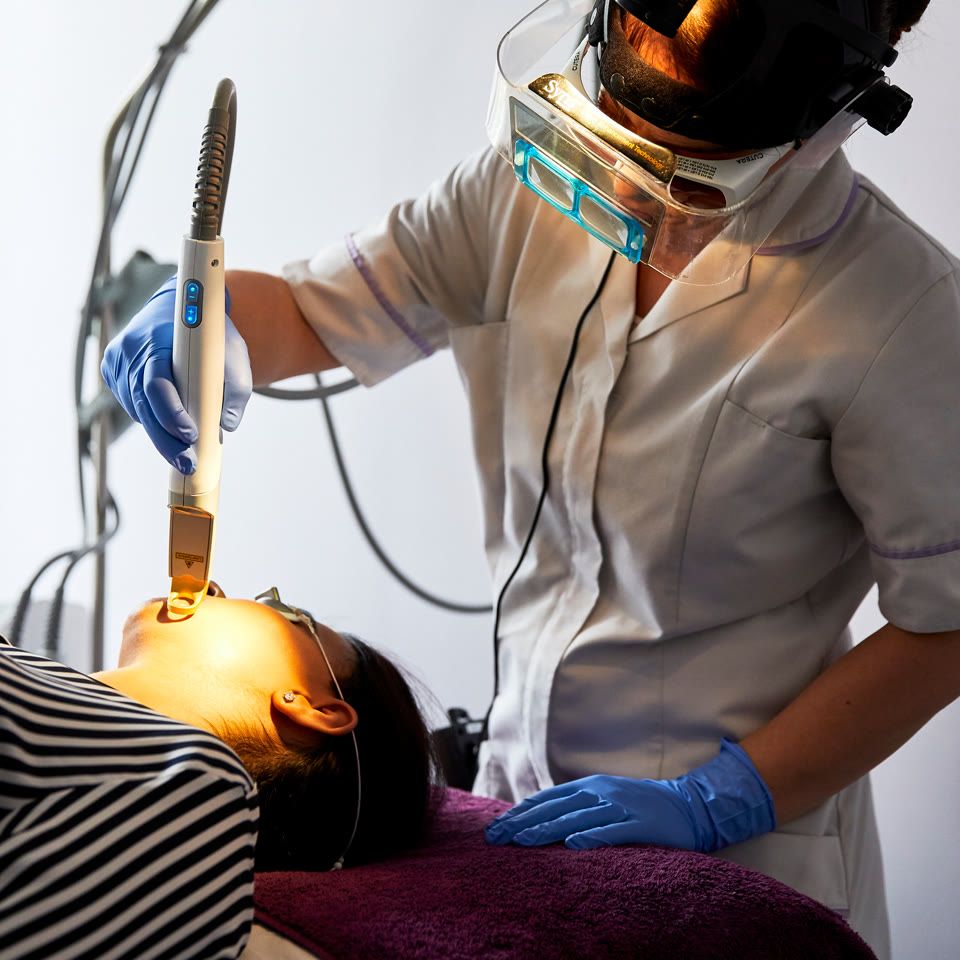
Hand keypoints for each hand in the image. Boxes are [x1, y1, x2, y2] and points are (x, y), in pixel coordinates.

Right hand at [100, 277, 251, 473]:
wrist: (181, 304)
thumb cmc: (211, 333)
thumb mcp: (234, 353)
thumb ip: (236, 389)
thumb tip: (226, 425)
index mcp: (157, 338)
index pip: (157, 383)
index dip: (171, 413)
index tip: (191, 435)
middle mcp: (130, 348)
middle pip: (143, 404)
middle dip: (166, 439)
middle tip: (188, 464)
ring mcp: (117, 359)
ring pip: (136, 408)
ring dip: (159, 433)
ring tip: (183, 453)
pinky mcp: (112, 369)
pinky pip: (131, 403)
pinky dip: (150, 419)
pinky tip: (167, 429)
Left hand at [484, 739, 775, 852]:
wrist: (688, 806)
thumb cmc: (640, 804)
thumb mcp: (604, 798)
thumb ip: (576, 805)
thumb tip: (542, 817)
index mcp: (589, 785)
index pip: (546, 799)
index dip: (520, 812)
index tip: (496, 828)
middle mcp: (600, 792)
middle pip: (554, 808)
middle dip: (522, 823)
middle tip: (496, 838)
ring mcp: (620, 807)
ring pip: (577, 818)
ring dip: (547, 830)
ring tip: (522, 842)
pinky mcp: (640, 824)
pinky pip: (613, 831)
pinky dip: (593, 837)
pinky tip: (574, 846)